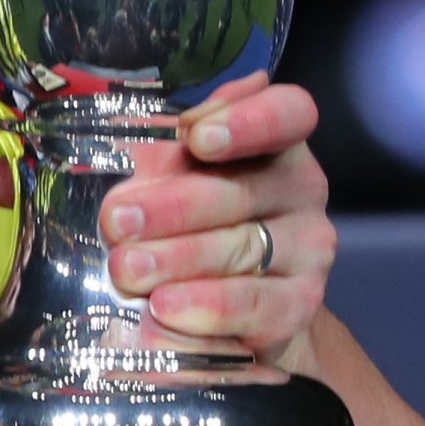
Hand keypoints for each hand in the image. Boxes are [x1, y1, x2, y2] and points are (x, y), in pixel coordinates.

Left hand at [101, 76, 334, 366]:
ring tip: (128, 269)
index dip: (249, 120)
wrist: (226, 307)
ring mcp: (307, 248)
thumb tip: (132, 149)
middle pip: (241, 192)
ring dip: (178, 260)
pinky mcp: (300, 304)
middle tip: (117, 220)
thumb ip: (158, 154)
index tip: (197, 137)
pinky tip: (162, 312)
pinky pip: (253, 309)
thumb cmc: (186, 223)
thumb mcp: (167, 177)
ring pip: (241, 251)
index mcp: (272, 143)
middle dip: (172, 207)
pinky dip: (204, 312)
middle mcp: (299, 190)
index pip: (286, 114)